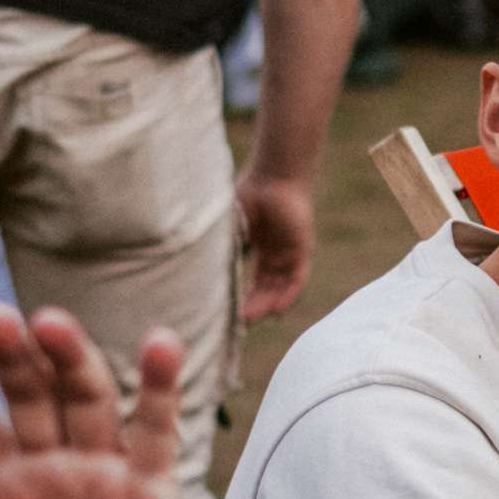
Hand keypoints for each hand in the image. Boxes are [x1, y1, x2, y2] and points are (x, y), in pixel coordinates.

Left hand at [0, 305, 284, 498]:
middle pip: (29, 398)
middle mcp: (48, 469)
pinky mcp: (152, 487)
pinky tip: (161, 344)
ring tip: (53, 323)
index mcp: (0, 492)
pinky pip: (155, 430)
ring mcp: (101, 472)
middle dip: (12, 359)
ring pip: (86, 401)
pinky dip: (160, 386)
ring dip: (73, 359)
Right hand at [235, 172, 314, 318]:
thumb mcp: (229, 226)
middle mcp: (276, 253)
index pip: (251, 281)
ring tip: (251, 320)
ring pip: (280, 287)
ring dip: (266, 305)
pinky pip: (297, 278)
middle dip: (251, 307)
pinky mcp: (302, 249)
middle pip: (265, 289)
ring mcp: (290, 252)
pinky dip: (288, 295)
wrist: (272, 175)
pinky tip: (277, 310)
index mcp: (259, 247)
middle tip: (236, 323)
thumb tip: (196, 272)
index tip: (226, 313)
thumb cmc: (248, 193)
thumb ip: (221, 246)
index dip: (240, 298)